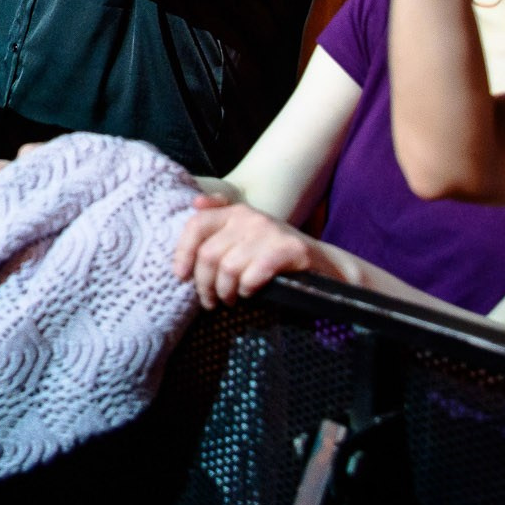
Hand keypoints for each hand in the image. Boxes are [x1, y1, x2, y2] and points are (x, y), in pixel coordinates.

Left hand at [171, 201, 317, 308]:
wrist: (324, 263)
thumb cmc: (275, 253)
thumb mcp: (245, 234)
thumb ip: (219, 219)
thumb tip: (196, 203)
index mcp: (236, 211)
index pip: (196, 225)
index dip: (183, 252)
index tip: (181, 276)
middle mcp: (250, 217)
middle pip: (209, 254)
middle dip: (204, 284)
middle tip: (209, 300)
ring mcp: (270, 232)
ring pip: (228, 268)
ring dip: (224, 292)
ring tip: (228, 301)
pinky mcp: (288, 250)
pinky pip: (252, 275)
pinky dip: (246, 290)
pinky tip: (249, 294)